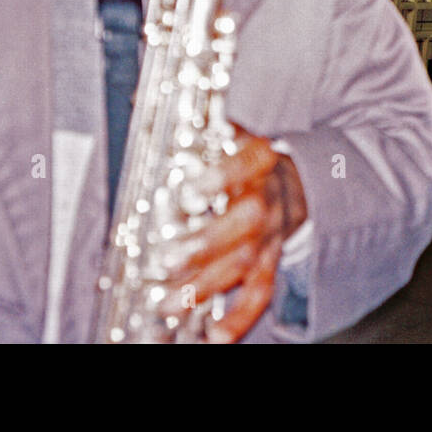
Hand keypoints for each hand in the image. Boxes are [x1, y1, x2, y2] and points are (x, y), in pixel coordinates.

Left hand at [158, 125, 307, 342]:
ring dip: (206, 285)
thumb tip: (136, 94)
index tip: (191, 188)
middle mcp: (267, 198)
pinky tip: (214, 336)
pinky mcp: (270, 261)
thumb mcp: (225, 129)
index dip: (222, 176)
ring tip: (169, 302)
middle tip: (168, 260)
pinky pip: (260, 293)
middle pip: (244, 224)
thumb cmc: (244, 153)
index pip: (246, 163)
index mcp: (259, 157)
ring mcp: (271, 235)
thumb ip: (188, 121)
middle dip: (205, 245)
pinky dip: (239, 318)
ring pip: (245, 263)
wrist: (295, 178)